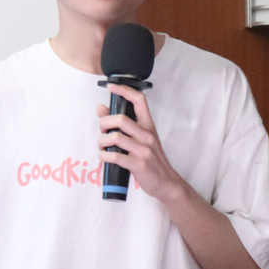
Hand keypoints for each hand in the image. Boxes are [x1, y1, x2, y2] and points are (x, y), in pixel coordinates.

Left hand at [96, 84, 186, 203]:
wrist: (166, 183)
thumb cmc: (151, 160)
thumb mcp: (140, 140)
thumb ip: (122, 126)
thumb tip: (101, 109)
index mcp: (149, 126)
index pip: (140, 101)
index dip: (124, 91)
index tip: (111, 86)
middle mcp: (147, 136)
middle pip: (121, 119)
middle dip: (104, 123)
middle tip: (102, 131)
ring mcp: (144, 150)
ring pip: (115, 138)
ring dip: (102, 142)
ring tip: (102, 147)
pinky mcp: (138, 165)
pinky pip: (115, 156)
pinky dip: (104, 156)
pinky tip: (104, 157)